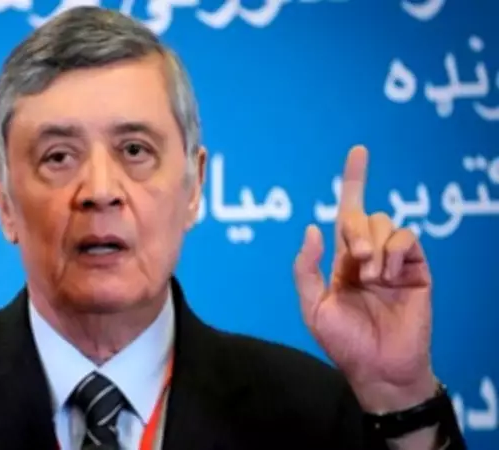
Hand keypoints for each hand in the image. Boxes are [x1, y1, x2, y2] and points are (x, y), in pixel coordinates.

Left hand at [293, 146, 436, 412]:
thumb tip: (312, 228)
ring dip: (374, 245)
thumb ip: (306, 268)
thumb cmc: (343, 342)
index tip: (359, 151)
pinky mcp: (416, 270)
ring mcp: (394, 261)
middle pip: (361, 214)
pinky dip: (394, 251)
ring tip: (372, 277)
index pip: (346, 212)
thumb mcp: (312, 306)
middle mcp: (368, 255)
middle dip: (355, 230)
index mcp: (343, 260)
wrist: (378, 368)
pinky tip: (388, 276)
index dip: (354, 180)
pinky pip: (407, 239)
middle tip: (357, 260)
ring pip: (385, 223)